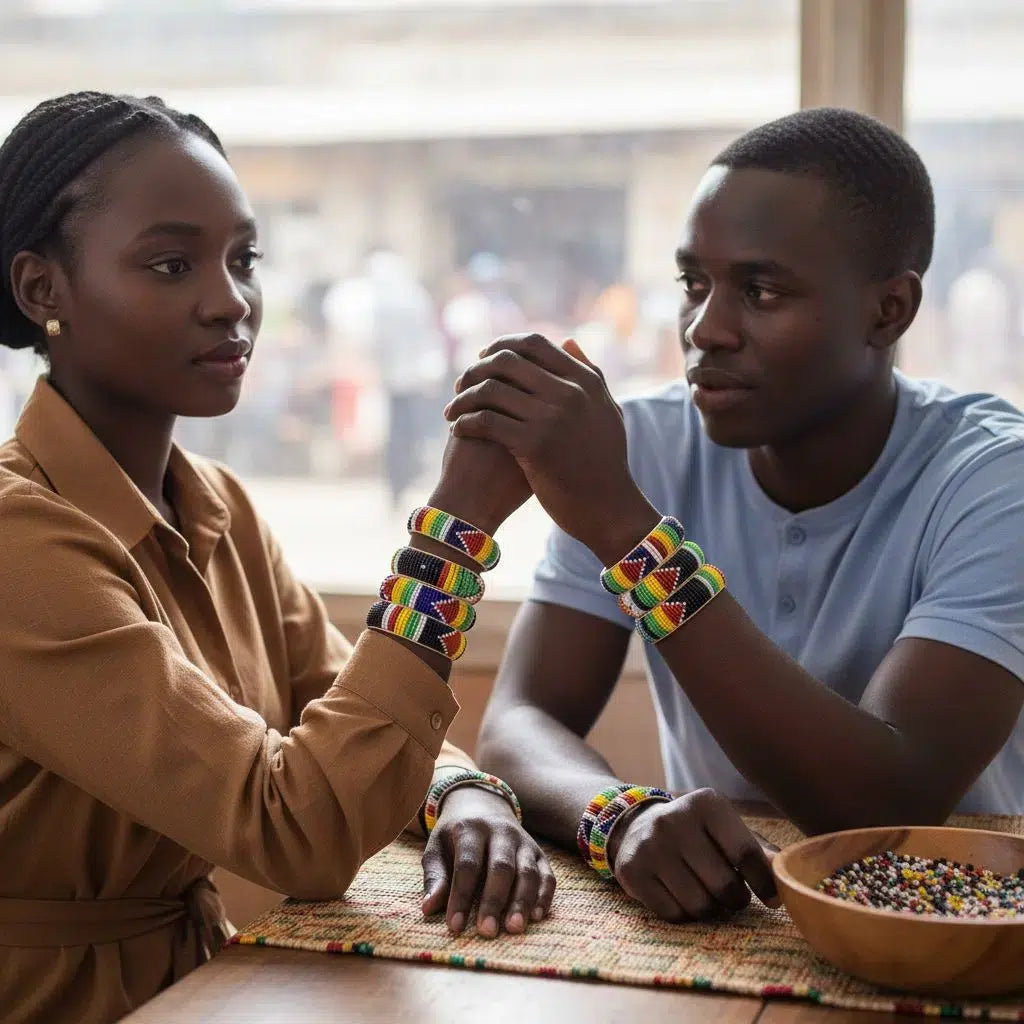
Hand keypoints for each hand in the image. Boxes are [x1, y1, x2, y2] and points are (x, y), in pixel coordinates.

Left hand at [421, 787, 555, 936]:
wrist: (482, 805)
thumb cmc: (455, 837)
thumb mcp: (436, 848)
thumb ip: (434, 877)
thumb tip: (429, 909)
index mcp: (471, 828)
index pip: (467, 864)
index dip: (461, 896)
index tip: (454, 926)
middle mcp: (501, 831)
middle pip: (501, 867)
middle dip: (494, 901)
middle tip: (487, 931)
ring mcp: (523, 840)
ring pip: (527, 871)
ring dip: (522, 901)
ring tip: (513, 928)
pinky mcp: (538, 852)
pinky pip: (547, 874)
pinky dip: (544, 896)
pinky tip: (537, 917)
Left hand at [444, 334, 658, 563]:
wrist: (609, 508)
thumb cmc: (606, 462)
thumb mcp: (606, 410)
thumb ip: (590, 373)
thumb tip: (568, 340)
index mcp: (584, 380)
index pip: (534, 344)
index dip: (502, 345)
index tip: (484, 357)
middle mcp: (568, 393)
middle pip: (506, 361)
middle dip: (476, 369)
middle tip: (461, 384)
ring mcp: (551, 417)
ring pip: (491, 390)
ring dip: (464, 397)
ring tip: (452, 411)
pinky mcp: (534, 445)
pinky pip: (486, 421)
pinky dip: (465, 422)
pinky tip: (457, 430)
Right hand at [607, 788, 780, 920]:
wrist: (636, 826)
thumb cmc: (696, 833)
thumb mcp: (724, 829)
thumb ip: (757, 849)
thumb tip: (786, 872)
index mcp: (706, 804)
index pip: (747, 853)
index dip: (765, 883)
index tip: (772, 899)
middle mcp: (674, 820)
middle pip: (725, 885)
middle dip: (735, 899)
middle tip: (732, 896)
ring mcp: (650, 845)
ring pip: (700, 905)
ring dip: (710, 909)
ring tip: (706, 894)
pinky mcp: (632, 870)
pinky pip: (673, 914)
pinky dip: (683, 914)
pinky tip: (680, 895)